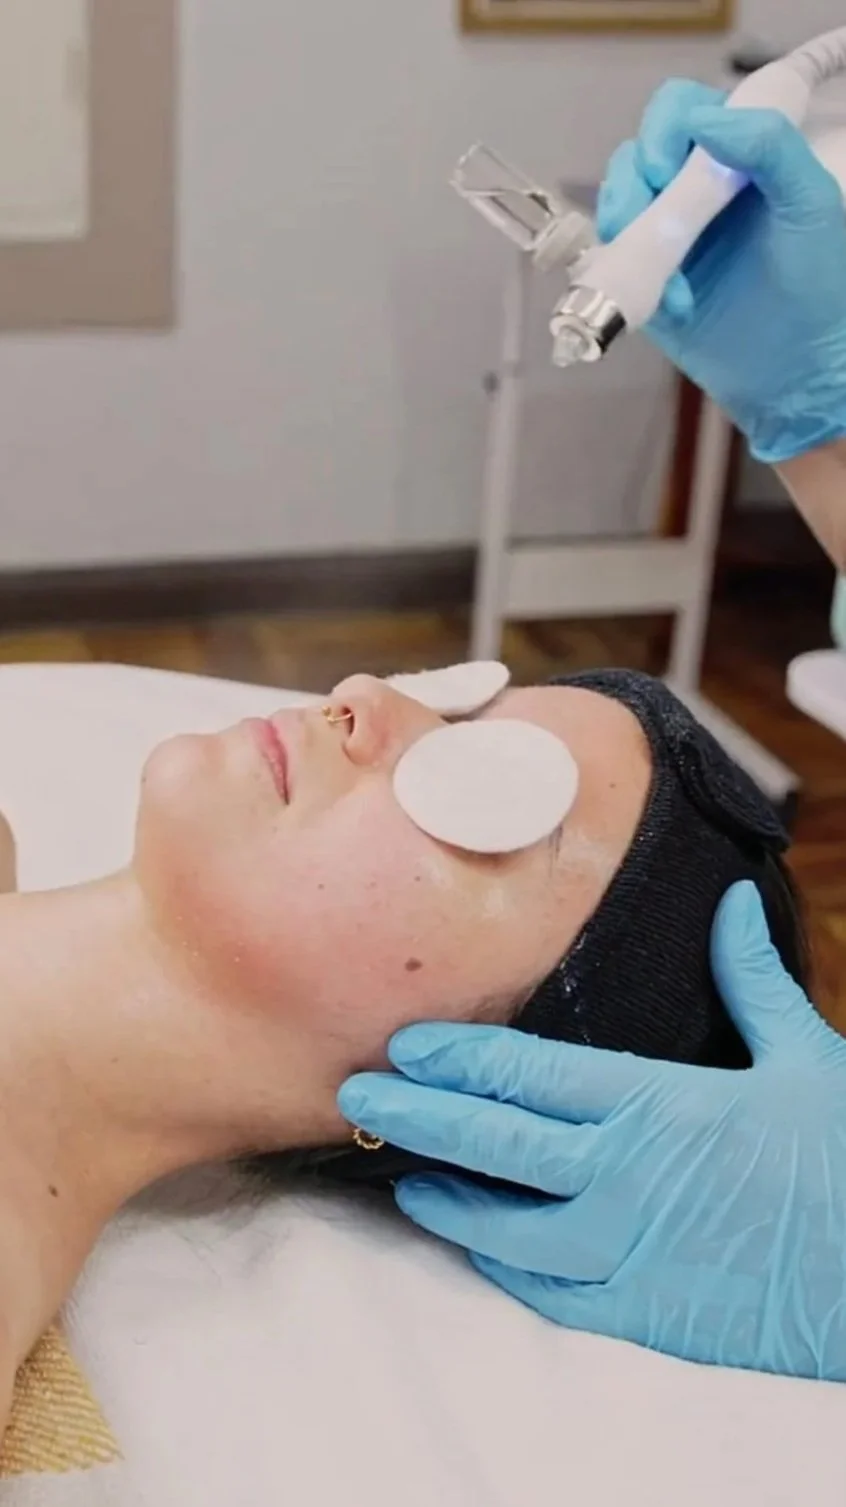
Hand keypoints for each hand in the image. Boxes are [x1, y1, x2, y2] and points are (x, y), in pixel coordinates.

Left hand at [339, 883, 845, 1379]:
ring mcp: (625, 1251)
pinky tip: (477, 1245)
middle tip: (356, 1097)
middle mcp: (623, 1175)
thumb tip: (727, 903)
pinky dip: (500, 1266)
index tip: (405, 1045)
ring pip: (502, 1226)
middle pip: (491, 1142)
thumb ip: (749, 979)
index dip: (456, 1057)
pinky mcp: (639, 1313)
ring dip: (446, 1198)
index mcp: (657, 1103)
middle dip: (414, 1115)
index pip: (526, 1073)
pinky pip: (546, 1292)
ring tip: (405, 1175)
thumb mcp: (805, 1057)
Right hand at [597, 79, 845, 464]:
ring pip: (616, 203)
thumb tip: (704, 120)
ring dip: (632, 233)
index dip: (664, 129)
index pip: (680, 111)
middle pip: (636, 155)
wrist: (794, 370)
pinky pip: (611, 261)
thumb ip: (770, 146)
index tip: (669, 167)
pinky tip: (674, 304)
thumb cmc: (815, 283)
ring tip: (669, 274)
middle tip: (657, 223)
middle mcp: (693, 187)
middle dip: (635, 184)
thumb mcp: (809, 203)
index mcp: (735, 156)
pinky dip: (631, 277)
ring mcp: (665, 234)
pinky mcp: (644, 279)